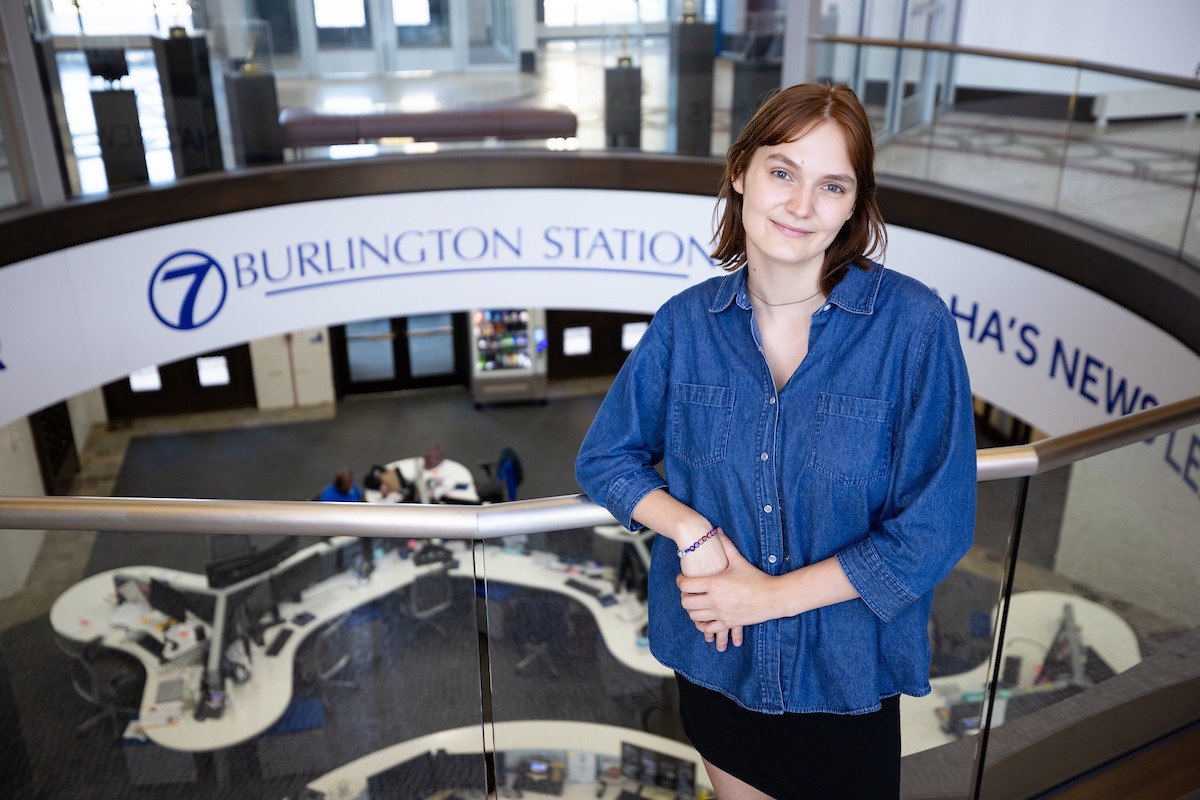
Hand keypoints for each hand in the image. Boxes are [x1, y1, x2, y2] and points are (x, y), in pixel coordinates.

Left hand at [677, 532, 773, 649]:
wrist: (773, 597)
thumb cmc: (756, 578)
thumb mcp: (738, 561)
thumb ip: (725, 545)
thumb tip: (716, 530)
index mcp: (714, 583)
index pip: (685, 584)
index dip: (680, 581)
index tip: (683, 579)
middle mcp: (714, 600)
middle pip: (686, 602)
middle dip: (685, 596)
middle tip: (689, 592)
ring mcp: (721, 613)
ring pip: (694, 616)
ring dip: (692, 610)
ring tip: (697, 603)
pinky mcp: (728, 623)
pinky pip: (707, 628)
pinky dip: (703, 624)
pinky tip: (706, 617)